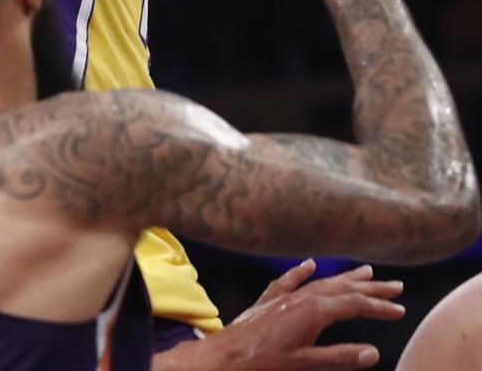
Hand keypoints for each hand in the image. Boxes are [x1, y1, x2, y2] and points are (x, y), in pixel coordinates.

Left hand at [156, 260, 404, 370]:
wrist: (225, 355)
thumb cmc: (264, 362)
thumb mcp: (306, 364)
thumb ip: (340, 357)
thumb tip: (373, 353)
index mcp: (314, 312)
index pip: (354, 305)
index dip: (379, 307)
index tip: (400, 310)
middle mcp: (300, 298)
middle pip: (342, 289)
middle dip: (370, 287)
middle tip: (395, 285)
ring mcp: (283, 297)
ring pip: (321, 282)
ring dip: (344, 278)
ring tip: (366, 271)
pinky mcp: (267, 301)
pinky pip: (288, 281)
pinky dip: (301, 272)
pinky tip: (309, 264)